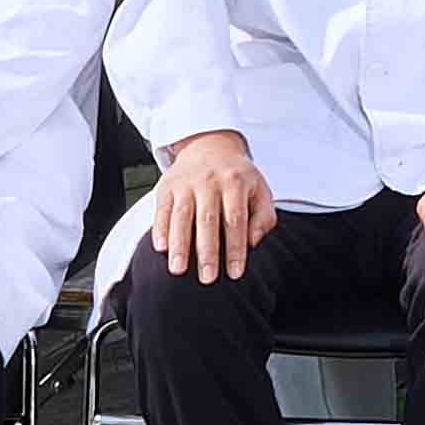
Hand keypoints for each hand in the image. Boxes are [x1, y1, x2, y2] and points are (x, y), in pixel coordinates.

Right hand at [148, 128, 273, 282]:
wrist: (210, 145)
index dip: (235, 248)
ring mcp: (187, 183)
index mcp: (236, 182)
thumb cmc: (238, 176)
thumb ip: (264, 216)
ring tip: (178, 269)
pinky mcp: (167, 186)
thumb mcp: (260, 189)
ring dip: (179, 244)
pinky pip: (162, 209)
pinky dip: (160, 229)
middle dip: (207, 252)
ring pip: (181, 216)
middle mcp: (210, 181)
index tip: (235, 273)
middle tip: (207, 278)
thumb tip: (252, 242)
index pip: (236, 220)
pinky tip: (161, 248)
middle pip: (208, 220)